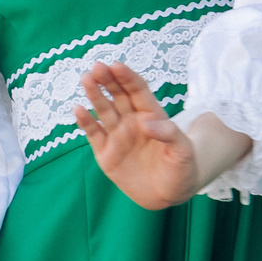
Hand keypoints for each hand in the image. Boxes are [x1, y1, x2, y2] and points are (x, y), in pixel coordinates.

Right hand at [76, 62, 211, 208]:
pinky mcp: (106, 152)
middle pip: (118, 95)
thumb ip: (169, 134)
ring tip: (86, 79)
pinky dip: (86, 122)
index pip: (138, 90)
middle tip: (97, 66)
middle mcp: (132, 121)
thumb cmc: (181, 168)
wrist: (168, 194)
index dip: (127, 77)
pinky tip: (78, 110)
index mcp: (152, 115)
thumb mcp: (183, 151)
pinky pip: (94, 134)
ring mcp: (118, 135)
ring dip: (95, 95)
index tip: (116, 65)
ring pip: (104, 110)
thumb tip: (147, 123)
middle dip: (108, 80)